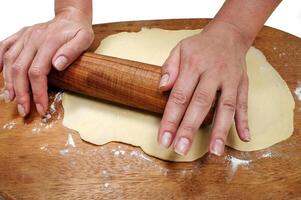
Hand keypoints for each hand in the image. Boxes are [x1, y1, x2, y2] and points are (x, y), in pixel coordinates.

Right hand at [0, 9, 93, 116]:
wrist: (71, 16)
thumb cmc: (78, 30)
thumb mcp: (83, 39)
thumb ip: (72, 51)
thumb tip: (58, 65)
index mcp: (48, 42)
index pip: (38, 72)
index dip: (37, 92)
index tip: (41, 107)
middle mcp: (32, 39)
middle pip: (20, 70)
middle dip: (22, 93)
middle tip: (24, 110)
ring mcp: (25, 37)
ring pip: (9, 61)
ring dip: (8, 82)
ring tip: (11, 98)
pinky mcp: (21, 35)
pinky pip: (4, 46)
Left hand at [157, 22, 250, 155]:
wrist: (228, 34)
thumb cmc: (199, 46)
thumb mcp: (179, 49)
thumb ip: (169, 68)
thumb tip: (162, 88)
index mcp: (193, 65)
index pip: (179, 96)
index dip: (171, 119)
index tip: (164, 139)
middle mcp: (213, 73)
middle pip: (201, 104)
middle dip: (190, 128)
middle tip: (181, 149)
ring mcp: (230, 80)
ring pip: (226, 106)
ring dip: (220, 130)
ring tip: (214, 151)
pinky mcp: (242, 84)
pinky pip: (244, 103)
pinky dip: (245, 121)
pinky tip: (244, 138)